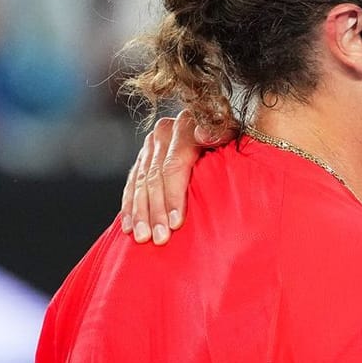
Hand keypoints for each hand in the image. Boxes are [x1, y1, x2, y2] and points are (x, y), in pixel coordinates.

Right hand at [120, 109, 219, 244]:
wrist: (222, 131)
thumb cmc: (232, 142)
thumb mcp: (232, 134)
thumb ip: (219, 133)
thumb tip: (204, 135)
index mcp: (185, 124)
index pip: (174, 165)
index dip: (174, 196)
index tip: (176, 223)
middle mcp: (164, 131)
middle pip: (155, 177)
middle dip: (156, 211)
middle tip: (159, 238)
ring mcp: (151, 144)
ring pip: (141, 182)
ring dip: (141, 213)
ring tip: (143, 237)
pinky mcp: (143, 157)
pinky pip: (132, 184)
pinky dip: (130, 206)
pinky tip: (129, 227)